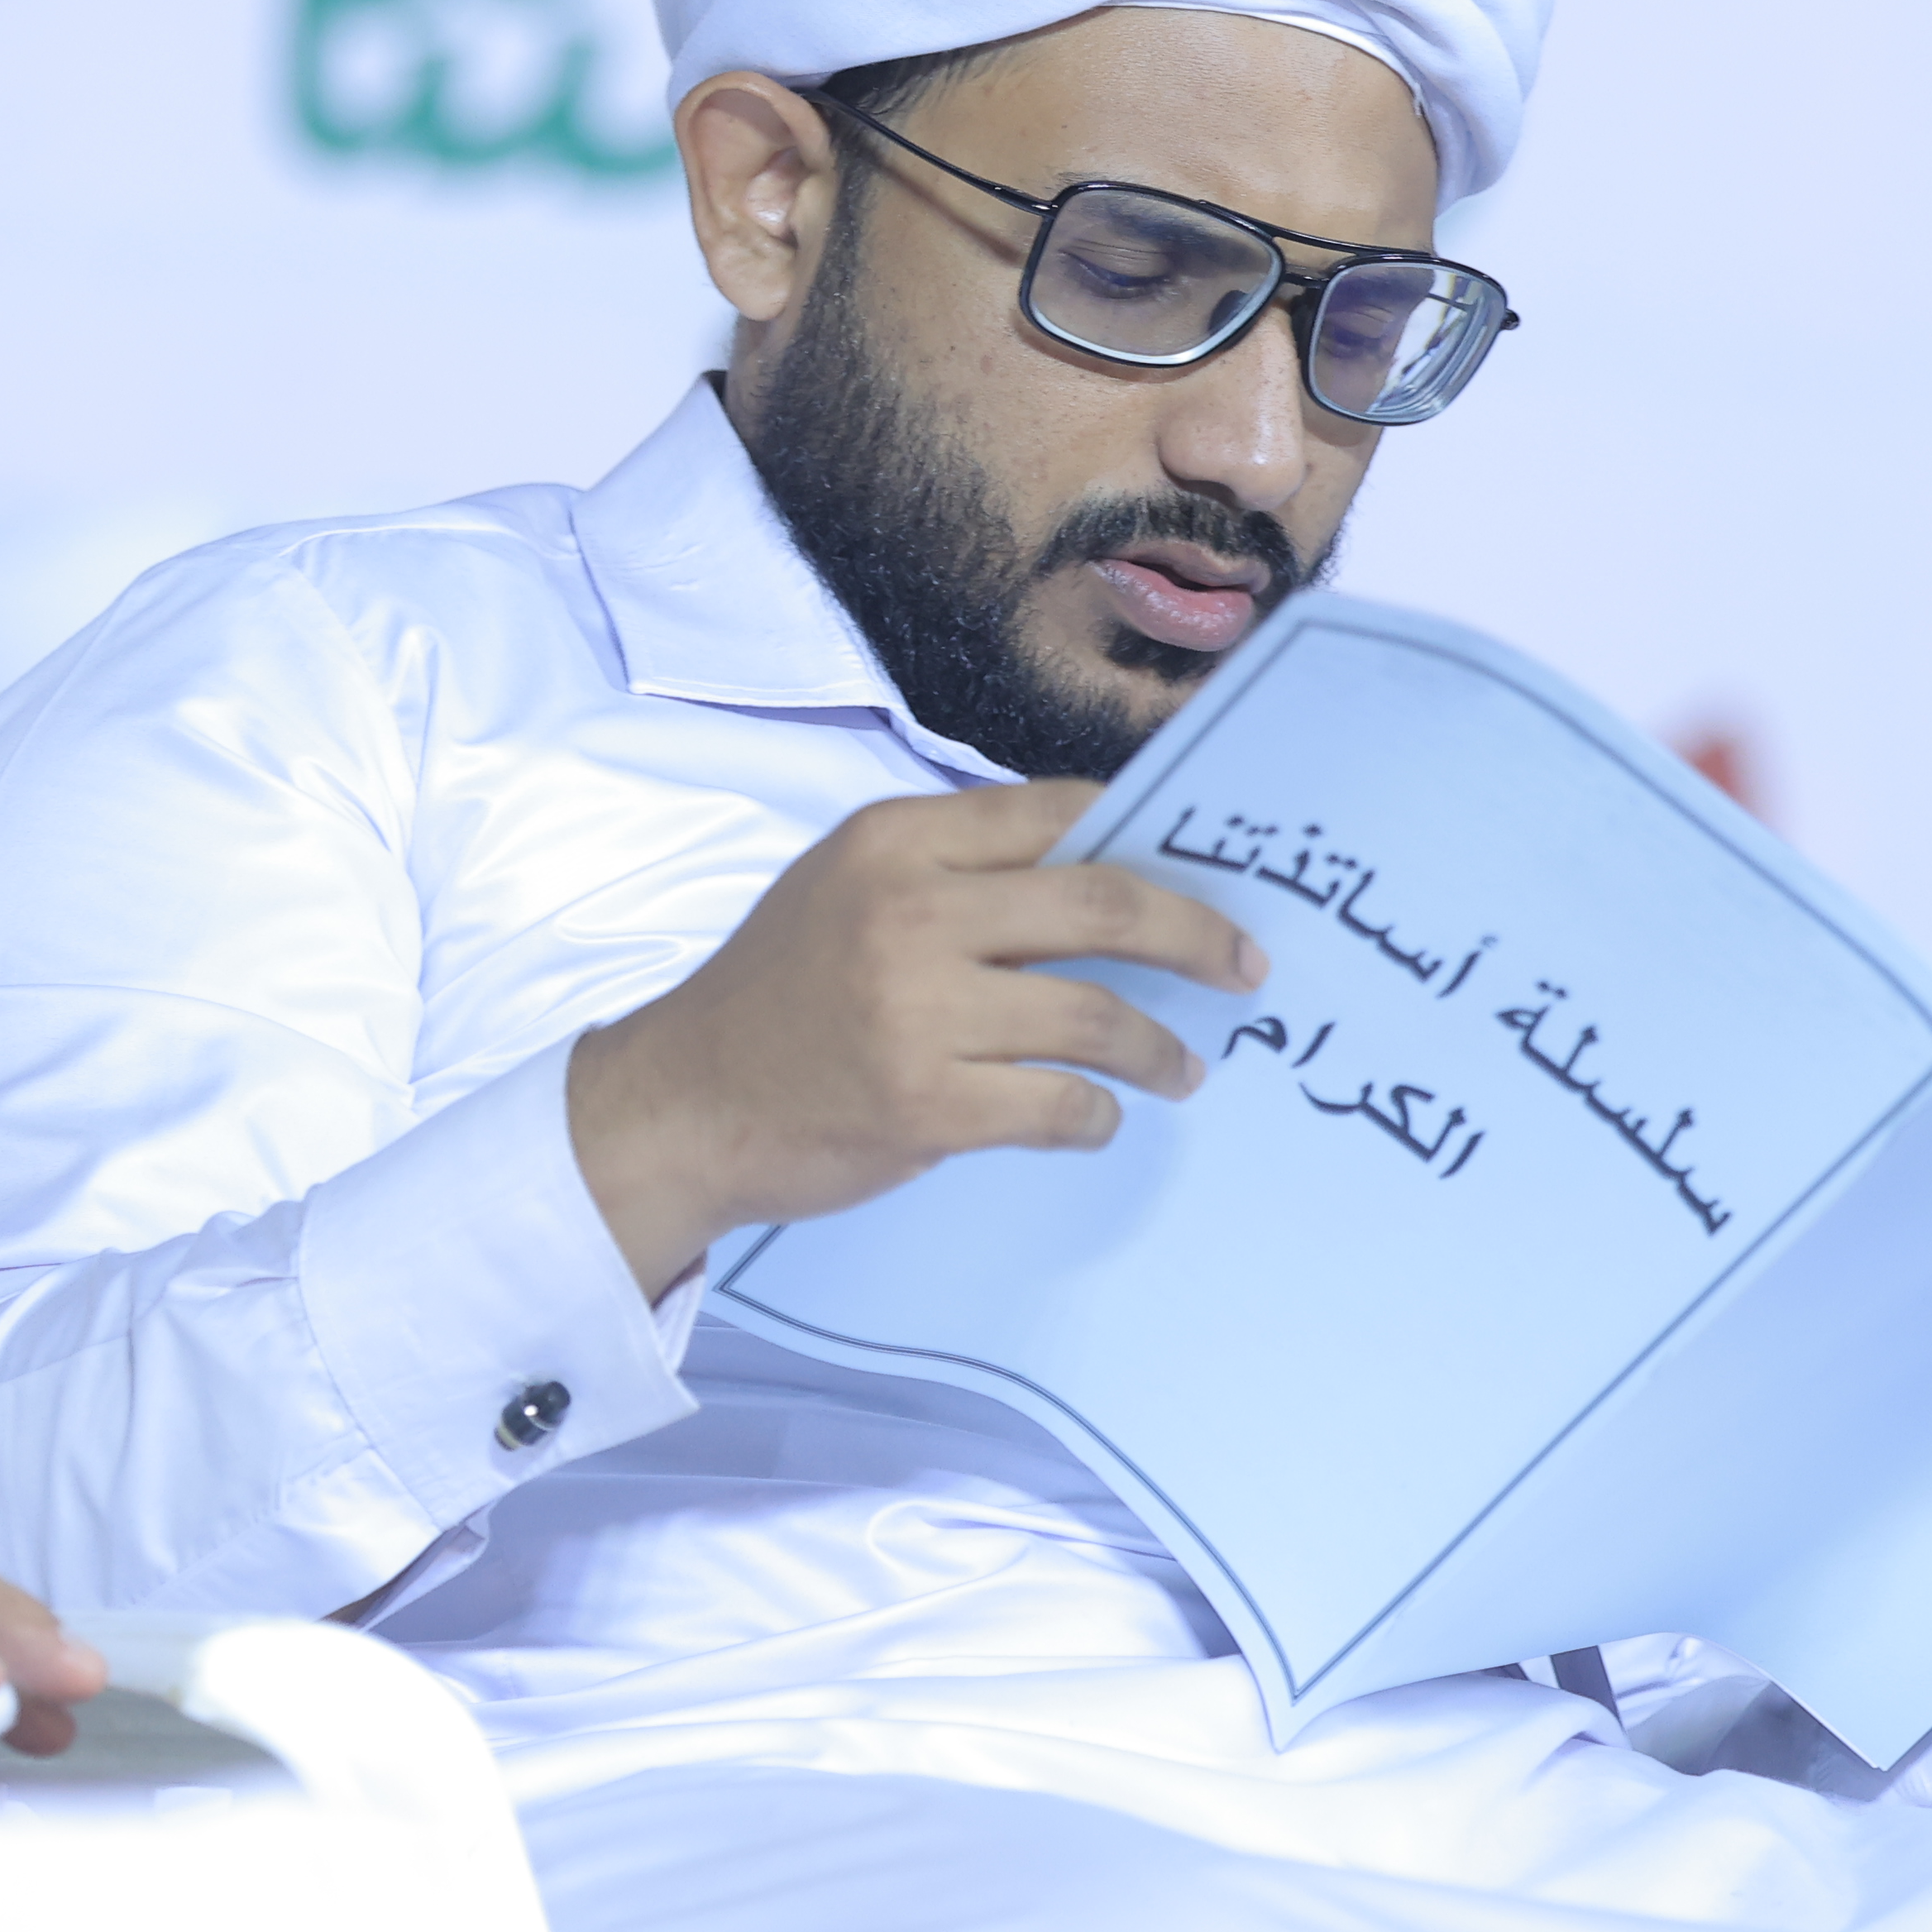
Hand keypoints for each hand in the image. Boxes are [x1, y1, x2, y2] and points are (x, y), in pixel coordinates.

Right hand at [567, 780, 1268, 1295]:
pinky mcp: (925, 1102)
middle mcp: (909, 910)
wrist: (685, 1102)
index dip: (1147, 838)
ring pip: (1096, 1015)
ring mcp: (917, 1009)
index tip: (1203, 874)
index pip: (1059, 813)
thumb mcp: (845, 888)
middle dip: (1197, 934)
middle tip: (1245, 966)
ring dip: (1160, 1046)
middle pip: (1103, 902)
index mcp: (895, 841)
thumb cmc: (777, 995)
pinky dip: (1097, 1114)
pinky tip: (1101, 1118)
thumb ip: (954, 870)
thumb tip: (1101, 871)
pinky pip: (1059, 1105)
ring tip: (1184, 1066)